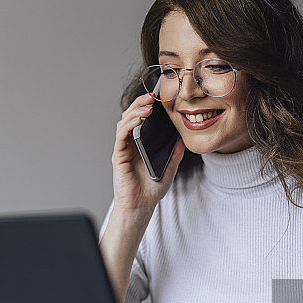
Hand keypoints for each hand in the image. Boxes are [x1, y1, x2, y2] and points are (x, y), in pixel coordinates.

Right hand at [111, 93, 184, 214]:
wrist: (140, 207)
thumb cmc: (150, 191)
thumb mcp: (169, 168)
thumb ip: (175, 154)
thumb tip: (183, 139)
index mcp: (139, 145)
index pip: (140, 120)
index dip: (147, 107)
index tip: (158, 97)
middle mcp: (129, 145)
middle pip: (130, 117)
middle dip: (140, 103)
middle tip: (152, 95)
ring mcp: (122, 149)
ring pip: (124, 122)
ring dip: (135, 111)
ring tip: (148, 105)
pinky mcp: (119, 156)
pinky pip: (121, 136)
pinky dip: (129, 125)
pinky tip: (139, 119)